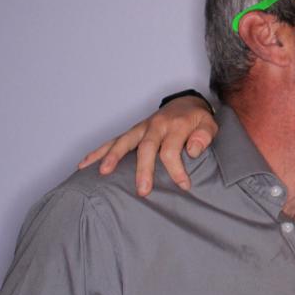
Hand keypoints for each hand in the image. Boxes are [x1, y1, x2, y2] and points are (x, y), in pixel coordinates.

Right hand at [78, 96, 217, 195]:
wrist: (186, 103)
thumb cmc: (197, 119)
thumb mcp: (209, 125)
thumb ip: (204, 136)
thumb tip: (193, 151)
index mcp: (176, 125)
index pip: (172, 150)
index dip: (177, 170)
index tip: (184, 185)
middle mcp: (156, 125)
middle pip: (146, 147)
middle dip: (143, 169)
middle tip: (142, 190)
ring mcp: (141, 128)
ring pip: (124, 141)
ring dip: (112, 156)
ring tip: (103, 172)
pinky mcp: (133, 132)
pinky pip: (113, 140)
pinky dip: (98, 151)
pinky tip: (85, 163)